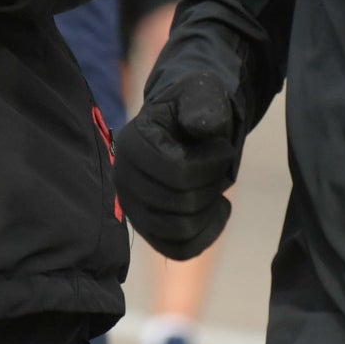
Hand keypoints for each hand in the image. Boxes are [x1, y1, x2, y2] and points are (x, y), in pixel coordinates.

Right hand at [113, 67, 242, 259]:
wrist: (184, 127)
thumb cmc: (193, 109)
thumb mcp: (202, 94)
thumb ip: (202, 105)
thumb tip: (198, 127)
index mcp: (131, 145)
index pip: (179, 174)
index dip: (212, 164)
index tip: (222, 147)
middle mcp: (123, 180)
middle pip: (181, 205)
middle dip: (212, 185)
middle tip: (219, 166)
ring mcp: (132, 209)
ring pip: (180, 231)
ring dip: (209, 209)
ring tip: (214, 185)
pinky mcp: (147, 230)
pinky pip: (180, 250)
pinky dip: (206, 233)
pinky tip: (216, 208)